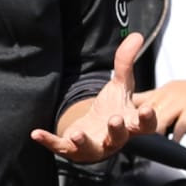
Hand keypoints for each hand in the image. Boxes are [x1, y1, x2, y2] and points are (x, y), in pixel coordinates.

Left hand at [29, 34, 149, 163]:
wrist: (94, 131)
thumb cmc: (113, 109)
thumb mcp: (120, 85)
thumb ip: (126, 62)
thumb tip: (136, 36)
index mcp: (130, 123)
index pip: (145, 125)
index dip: (148, 118)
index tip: (148, 109)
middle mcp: (114, 138)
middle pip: (119, 137)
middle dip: (117, 129)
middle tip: (115, 119)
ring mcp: (94, 146)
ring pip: (91, 148)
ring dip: (84, 142)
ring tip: (77, 134)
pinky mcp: (73, 149)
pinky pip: (61, 147)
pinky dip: (49, 141)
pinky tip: (36, 133)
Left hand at [131, 74, 185, 138]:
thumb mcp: (172, 91)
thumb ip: (157, 102)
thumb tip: (139, 114)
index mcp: (161, 92)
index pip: (139, 100)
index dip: (128, 112)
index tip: (122, 124)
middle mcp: (167, 95)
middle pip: (146, 110)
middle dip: (137, 125)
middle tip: (133, 139)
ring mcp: (180, 101)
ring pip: (161, 118)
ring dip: (155, 132)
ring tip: (151, 143)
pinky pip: (181, 124)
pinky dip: (176, 135)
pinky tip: (174, 142)